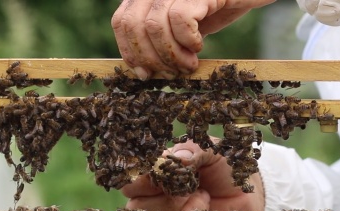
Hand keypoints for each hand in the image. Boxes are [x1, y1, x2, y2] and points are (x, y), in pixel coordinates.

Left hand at [111, 0, 275, 78]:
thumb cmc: (218, 8)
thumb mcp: (182, 26)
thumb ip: (160, 40)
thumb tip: (142, 71)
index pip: (121, 21)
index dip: (130, 50)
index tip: (145, 73)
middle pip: (134, 25)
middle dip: (150, 57)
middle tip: (172, 71)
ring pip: (154, 25)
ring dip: (171, 54)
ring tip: (189, 63)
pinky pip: (180, 18)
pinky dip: (188, 40)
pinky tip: (199, 44)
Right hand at [121, 138, 264, 210]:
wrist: (254, 192)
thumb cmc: (228, 167)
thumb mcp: (212, 149)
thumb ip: (193, 150)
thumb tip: (177, 159)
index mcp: (158, 176)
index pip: (131, 181)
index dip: (140, 179)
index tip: (157, 175)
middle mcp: (158, 200)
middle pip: (137, 206)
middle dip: (163, 195)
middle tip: (188, 185)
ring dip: (181, 209)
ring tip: (203, 196)